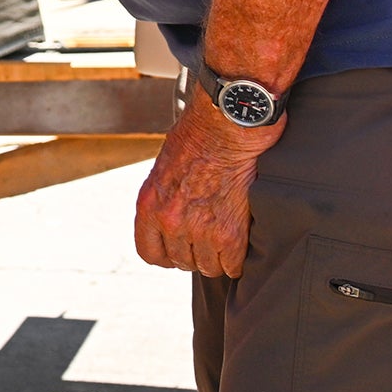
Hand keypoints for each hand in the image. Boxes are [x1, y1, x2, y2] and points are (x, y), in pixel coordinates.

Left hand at [134, 89, 281, 277]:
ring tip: (228, 236)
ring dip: (219, 256)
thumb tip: (174, 217)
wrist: (229, 125)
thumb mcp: (165, 167)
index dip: (167, 255)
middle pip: (182, 261)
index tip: (180, 250)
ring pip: (208, 267)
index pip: (149, 252)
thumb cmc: (201, 136)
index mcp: (149, 204)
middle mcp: (170, 221)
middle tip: (211, 236)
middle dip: (196, 252)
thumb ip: (166, 197)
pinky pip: (233, 266)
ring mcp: (199, 230)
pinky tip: (242, 241)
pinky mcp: (230, 234)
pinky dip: (239, 258)